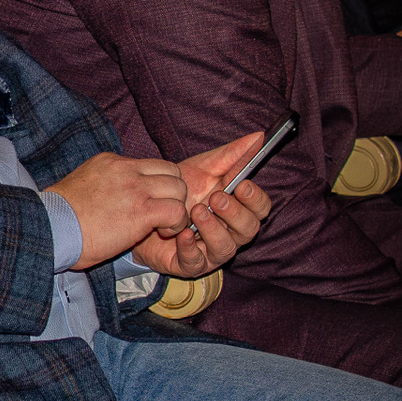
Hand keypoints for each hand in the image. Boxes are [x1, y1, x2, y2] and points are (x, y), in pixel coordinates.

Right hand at [43, 151, 188, 269]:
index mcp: (110, 162)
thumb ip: (105, 184)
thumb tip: (114, 198)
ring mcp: (135, 188)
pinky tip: (162, 232)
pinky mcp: (142, 210)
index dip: (157, 186)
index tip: (148, 204)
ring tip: (164, 225)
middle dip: (173, 194)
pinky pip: (177, 211)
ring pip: (180, 188)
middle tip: (162, 214)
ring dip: (177, 209)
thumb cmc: (60, 216)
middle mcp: (125, 170)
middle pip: (172, 172)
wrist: (51, 228)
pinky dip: (176, 224)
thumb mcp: (83, 186)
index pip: (152, 165)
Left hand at [130, 132, 272, 277]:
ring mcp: (210, 250)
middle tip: (217, 198)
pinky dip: (191, 248)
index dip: (256, 199)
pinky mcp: (189, 264)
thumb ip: (230, 155)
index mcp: (237, 209)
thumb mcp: (201, 169)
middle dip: (235, 213)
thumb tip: (259, 136)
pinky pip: (196, 261)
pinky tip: (183, 234)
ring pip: (226, 247)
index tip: (243, 185)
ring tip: (197, 211)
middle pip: (249, 229)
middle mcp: (230, 232)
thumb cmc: (178, 191)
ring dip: (214, 229)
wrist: (141, 209)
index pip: (260, 208)